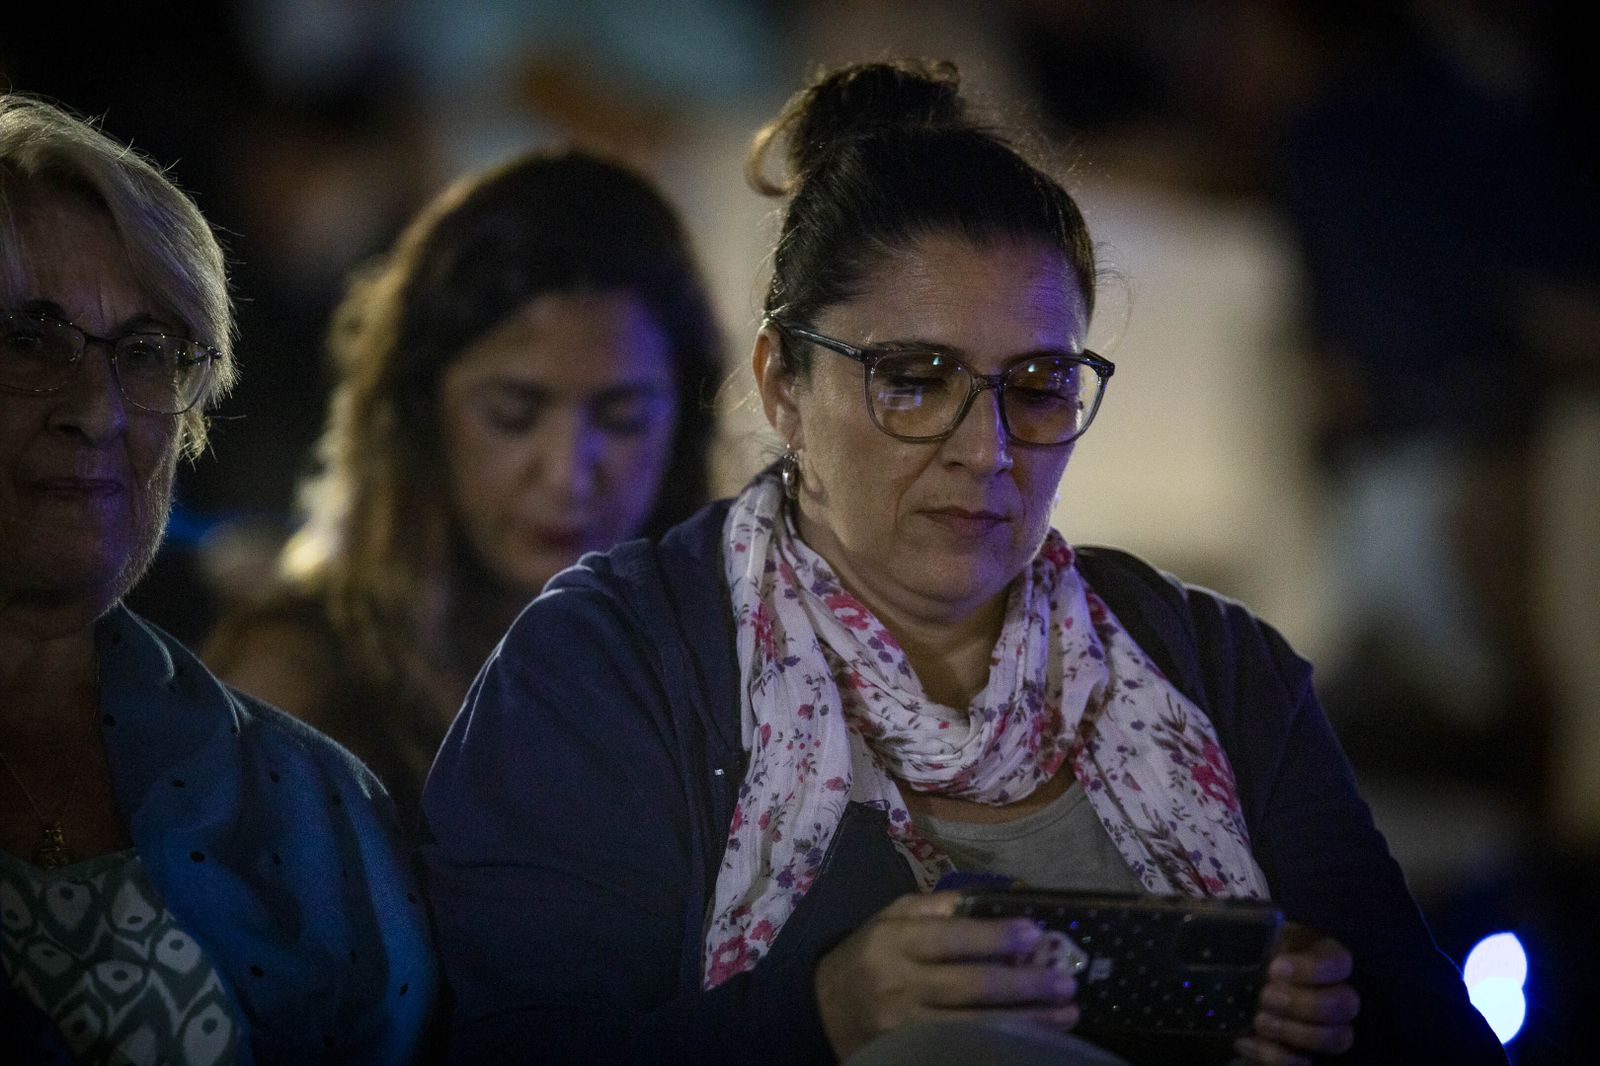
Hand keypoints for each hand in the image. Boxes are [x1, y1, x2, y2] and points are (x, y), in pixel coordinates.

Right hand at [814, 891, 1078, 1058]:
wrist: (822, 1010)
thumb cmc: (868, 954)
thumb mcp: (891, 917)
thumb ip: (938, 907)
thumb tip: (997, 898)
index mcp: (893, 941)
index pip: (952, 937)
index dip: (995, 936)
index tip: (1035, 934)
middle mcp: (898, 985)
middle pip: (971, 987)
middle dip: (1024, 985)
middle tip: (1066, 981)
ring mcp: (904, 1028)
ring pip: (975, 1027)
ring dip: (1027, 1023)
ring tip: (1066, 1014)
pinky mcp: (909, 1056)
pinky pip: (964, 1052)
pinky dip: (1003, 1047)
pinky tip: (1034, 1043)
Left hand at [1233, 923, 1359, 1064]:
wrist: (1228, 990)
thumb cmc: (1246, 957)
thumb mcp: (1251, 941)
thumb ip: (1254, 936)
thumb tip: (1232, 925)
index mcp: (1322, 957)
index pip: (1340, 963)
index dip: (1314, 969)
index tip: (1276, 968)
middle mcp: (1334, 993)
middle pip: (1346, 1005)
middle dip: (1307, 1004)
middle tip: (1266, 996)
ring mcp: (1325, 1028)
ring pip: (1339, 1039)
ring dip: (1298, 1033)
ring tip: (1259, 1020)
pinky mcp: (1307, 1056)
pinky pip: (1305, 1065)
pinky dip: (1275, 1057)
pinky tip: (1244, 1041)